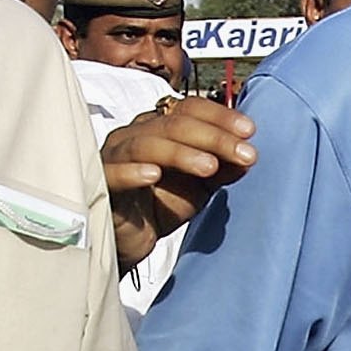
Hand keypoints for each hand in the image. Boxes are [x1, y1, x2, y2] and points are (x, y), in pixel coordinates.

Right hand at [102, 97, 255, 271]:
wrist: (130, 241)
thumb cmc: (159, 205)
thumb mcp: (200, 187)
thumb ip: (222, 169)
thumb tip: (248, 157)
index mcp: (158, 128)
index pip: (190, 109)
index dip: (220, 116)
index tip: (250, 131)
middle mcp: (135, 135)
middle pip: (174, 123)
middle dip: (214, 137)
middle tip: (245, 154)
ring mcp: (115, 157)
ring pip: (146, 143)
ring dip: (181, 153)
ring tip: (210, 167)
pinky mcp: (100, 184)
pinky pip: (113, 173)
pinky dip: (131, 171)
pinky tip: (153, 175)